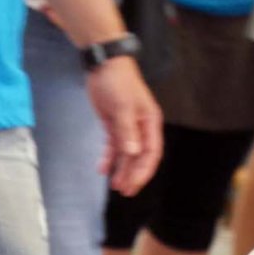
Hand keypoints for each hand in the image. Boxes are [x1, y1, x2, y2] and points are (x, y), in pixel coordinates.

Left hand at [86, 56, 161, 195]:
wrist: (103, 63)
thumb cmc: (118, 82)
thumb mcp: (122, 106)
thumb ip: (127, 131)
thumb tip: (132, 153)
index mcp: (150, 122)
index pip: (151, 152)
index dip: (144, 171)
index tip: (134, 185)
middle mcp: (141, 127)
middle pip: (140, 156)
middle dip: (133, 174)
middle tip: (124, 191)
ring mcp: (127, 126)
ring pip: (127, 153)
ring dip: (121, 169)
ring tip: (115, 186)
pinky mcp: (114, 123)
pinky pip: (113, 145)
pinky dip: (109, 157)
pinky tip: (102, 169)